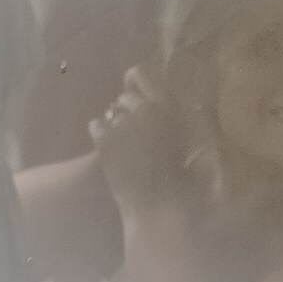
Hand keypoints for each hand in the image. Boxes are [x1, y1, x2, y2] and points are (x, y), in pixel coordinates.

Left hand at [88, 65, 195, 267]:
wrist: (156, 206)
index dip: (135, 79)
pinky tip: (107, 149)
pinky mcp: (103, 140)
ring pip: (110, 112)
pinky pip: (95, 125)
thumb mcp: (187, 143)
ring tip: (122, 143)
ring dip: (114, 124)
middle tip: (132, 129)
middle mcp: (145, 110)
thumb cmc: (179, 179)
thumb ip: (176, 119)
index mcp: (168, 108)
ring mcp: (122, 124)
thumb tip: (170, 102)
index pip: (142, 75)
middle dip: (126, 110)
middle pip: (125, 98)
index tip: (132, 85)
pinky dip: (100, 135)